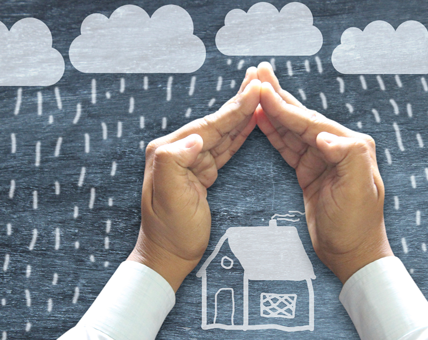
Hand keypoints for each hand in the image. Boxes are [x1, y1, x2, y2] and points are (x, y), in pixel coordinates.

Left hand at [128, 68, 260, 290]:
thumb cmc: (170, 230)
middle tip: (259, 78)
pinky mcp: (202, 172)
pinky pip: (225, 148)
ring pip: (223, 132)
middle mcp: (178, 150)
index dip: (233, 108)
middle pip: (216, 122)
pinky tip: (250, 122)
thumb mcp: (169, 198)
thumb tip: (196, 138)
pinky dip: (239, 134)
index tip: (254, 90)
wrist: (169, 255)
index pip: (208, 125)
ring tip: (259, 93)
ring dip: (241, 114)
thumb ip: (175, 162)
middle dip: (239, 102)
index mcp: (169, 151)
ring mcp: (191, 160)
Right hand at [255, 62, 392, 283]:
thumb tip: (324, 137)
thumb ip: (348, 158)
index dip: (285, 107)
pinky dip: (274, 132)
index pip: (311, 122)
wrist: (352, 254)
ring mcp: (322, 159)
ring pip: (292, 129)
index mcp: (351, 146)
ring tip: (255, 90)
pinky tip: (261, 119)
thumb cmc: (357, 225)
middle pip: (302, 117)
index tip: (263, 91)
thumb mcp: (358, 192)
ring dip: (273, 110)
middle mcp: (337, 147)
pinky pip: (288, 147)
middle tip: (258, 74)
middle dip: (278, 97)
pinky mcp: (310, 172)